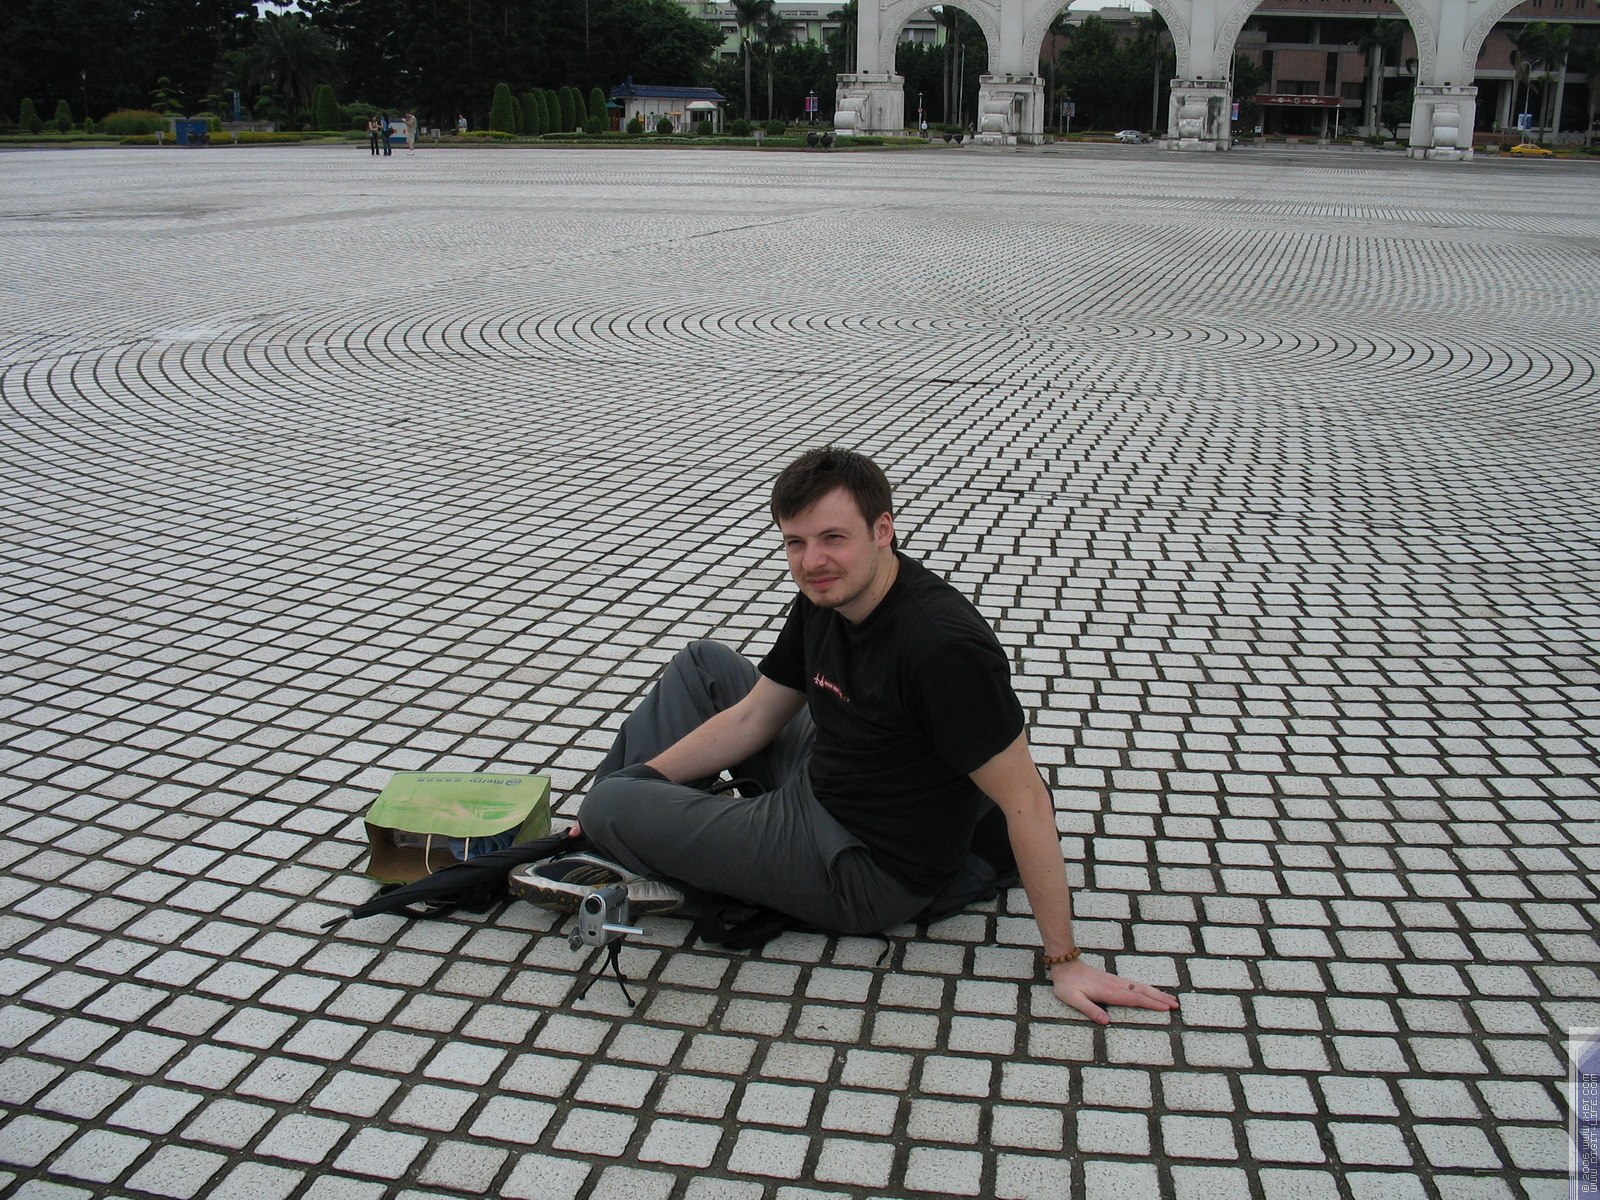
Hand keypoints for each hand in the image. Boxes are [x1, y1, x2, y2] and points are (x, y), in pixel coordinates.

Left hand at [1050, 959, 1179, 1024]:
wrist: (1065, 965)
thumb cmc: (1067, 985)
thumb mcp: (1073, 1000)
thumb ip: (1090, 1010)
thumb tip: (1107, 1022)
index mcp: (1109, 992)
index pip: (1134, 999)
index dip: (1151, 1003)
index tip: (1166, 1008)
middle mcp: (1116, 985)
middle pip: (1142, 991)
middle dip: (1160, 998)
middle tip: (1176, 1005)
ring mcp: (1116, 981)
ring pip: (1140, 987)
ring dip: (1156, 993)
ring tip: (1171, 999)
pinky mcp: (1114, 980)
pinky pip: (1135, 984)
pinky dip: (1147, 989)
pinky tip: (1151, 992)